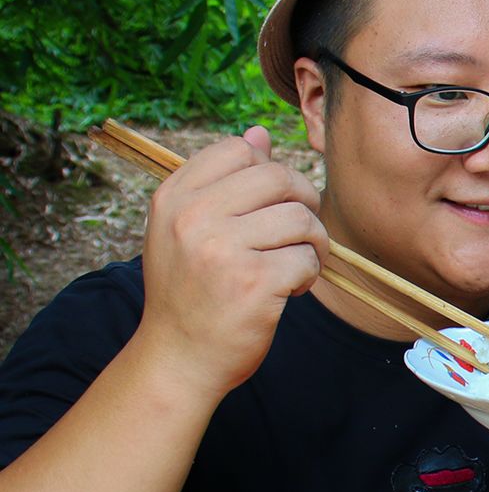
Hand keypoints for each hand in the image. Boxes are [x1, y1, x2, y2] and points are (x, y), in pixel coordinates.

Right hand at [134, 128, 325, 402]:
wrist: (179, 358)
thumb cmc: (192, 291)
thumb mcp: (188, 230)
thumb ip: (223, 181)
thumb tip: (259, 133)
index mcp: (174, 197)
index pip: (239, 150)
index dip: (270, 173)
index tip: (270, 205)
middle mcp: (193, 217)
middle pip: (279, 177)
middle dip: (303, 204)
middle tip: (298, 235)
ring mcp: (222, 249)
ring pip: (301, 218)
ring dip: (311, 244)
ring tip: (292, 266)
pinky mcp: (254, 283)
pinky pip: (307, 259)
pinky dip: (308, 275)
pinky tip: (288, 291)